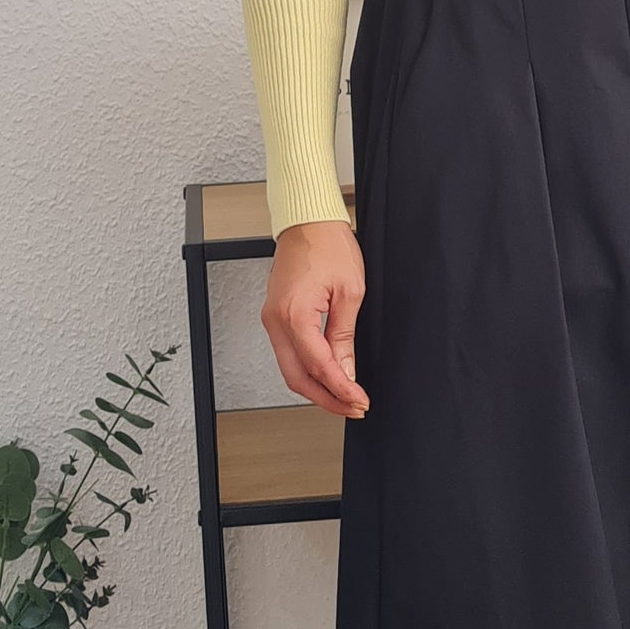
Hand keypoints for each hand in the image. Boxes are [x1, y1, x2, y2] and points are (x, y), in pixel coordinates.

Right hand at [261, 219, 369, 416]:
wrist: (308, 221)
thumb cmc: (328, 245)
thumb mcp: (350, 292)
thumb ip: (344, 337)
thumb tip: (346, 371)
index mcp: (293, 314)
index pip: (317, 366)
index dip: (340, 389)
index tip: (358, 401)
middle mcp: (275, 320)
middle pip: (296, 378)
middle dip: (326, 398)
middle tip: (353, 407)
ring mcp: (271, 319)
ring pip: (290, 369)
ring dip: (316, 387)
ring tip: (344, 396)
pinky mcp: (275, 316)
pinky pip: (288, 353)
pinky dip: (307, 370)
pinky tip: (327, 376)